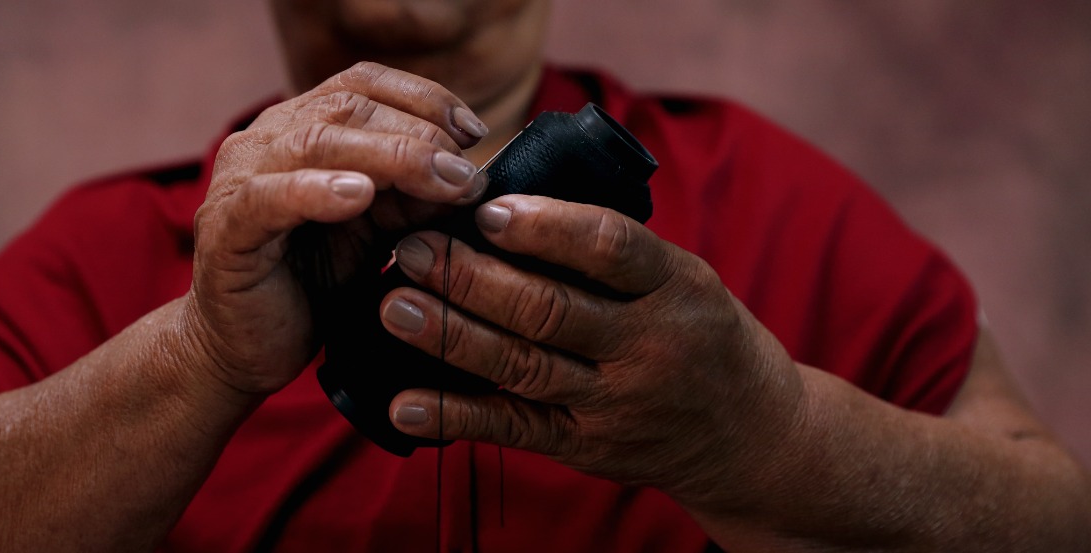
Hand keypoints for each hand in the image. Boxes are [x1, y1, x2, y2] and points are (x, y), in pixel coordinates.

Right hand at [186, 62, 489, 396]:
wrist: (247, 349)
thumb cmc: (311, 285)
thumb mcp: (376, 233)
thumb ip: (411, 198)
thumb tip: (471, 176)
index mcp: (299, 127)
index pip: (362, 83)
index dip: (424, 98)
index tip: (475, 132)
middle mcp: (265, 139)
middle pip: (347, 106)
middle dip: (418, 135)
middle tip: (467, 174)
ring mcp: (238, 179)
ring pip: (315, 142)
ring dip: (388, 157)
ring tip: (437, 180)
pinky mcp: (224, 228)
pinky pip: (268, 197)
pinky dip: (316, 190)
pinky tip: (358, 195)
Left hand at [381, 195, 805, 502]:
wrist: (749, 435)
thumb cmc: (698, 334)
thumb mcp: (682, 279)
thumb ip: (612, 253)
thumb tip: (503, 206)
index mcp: (675, 288)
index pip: (611, 248)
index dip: (546, 228)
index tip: (486, 208)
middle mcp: (648, 347)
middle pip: (550, 309)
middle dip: (472, 278)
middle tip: (411, 248)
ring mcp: (615, 404)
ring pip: (523, 367)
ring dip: (452, 337)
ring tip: (395, 306)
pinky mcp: (587, 448)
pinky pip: (515, 430)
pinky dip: (457, 416)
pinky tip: (405, 403)